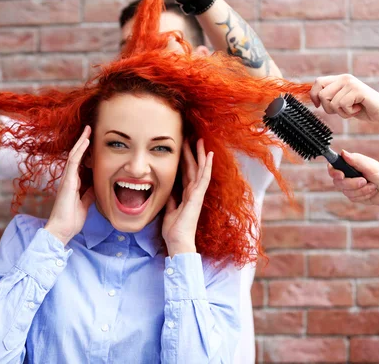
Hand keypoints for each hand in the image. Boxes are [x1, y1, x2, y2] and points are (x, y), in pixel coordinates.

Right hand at [44, 126, 95, 244]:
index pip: (80, 164)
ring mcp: (67, 179)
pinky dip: (80, 151)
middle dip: (82, 142)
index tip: (92, 142)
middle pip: (76, 156)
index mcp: (73, 183)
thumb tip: (95, 186)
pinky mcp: (67, 182)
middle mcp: (69, 179)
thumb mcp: (85, 204)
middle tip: (89, 129)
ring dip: (81, 142)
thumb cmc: (71, 220)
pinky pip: (73, 162)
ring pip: (74, 156)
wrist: (62, 230)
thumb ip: (89, 194)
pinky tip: (85, 142)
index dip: (86, 152)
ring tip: (88, 130)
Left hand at [162, 139, 212, 256]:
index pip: (186, 173)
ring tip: (200, 140)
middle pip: (193, 168)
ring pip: (199, 169)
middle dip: (191, 152)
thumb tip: (170, 190)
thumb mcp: (169, 211)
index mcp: (186, 195)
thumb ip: (172, 200)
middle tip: (190, 137)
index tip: (183, 147)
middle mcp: (193, 192)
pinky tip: (209, 155)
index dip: (185, 160)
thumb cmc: (174, 230)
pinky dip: (206, 166)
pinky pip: (203, 178)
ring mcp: (197, 194)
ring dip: (200, 154)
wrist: (178, 242)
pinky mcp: (197, 196)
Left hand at [309, 74, 378, 122]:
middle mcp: (345, 78)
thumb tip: (314, 99)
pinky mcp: (358, 90)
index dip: (313, 96)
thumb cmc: (362, 108)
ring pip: (331, 102)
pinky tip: (358, 109)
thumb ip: (330, 97)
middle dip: (328, 108)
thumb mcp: (342, 102)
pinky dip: (348, 112)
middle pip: (321, 94)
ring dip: (341, 112)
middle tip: (342, 109)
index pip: (317, 82)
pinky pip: (342, 105)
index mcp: (340, 79)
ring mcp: (351, 83)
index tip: (318, 105)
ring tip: (352, 109)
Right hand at [328, 150, 378, 206]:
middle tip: (364, 181)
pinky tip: (371, 191)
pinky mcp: (354, 196)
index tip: (341, 175)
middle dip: (352, 183)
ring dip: (361, 190)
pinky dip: (363, 195)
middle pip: (337, 182)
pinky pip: (352, 198)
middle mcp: (348, 175)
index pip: (333, 167)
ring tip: (372, 186)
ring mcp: (350, 186)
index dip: (333, 172)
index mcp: (350, 165)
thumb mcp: (370, 166)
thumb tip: (343, 152)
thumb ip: (355, 160)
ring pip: (345, 191)